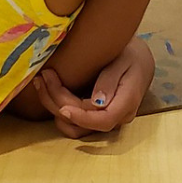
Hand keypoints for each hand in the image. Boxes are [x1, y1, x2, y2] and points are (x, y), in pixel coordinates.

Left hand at [33, 38, 154, 138]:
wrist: (139, 60)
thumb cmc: (133, 55)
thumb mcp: (125, 58)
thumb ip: (111, 79)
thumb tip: (97, 102)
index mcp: (127, 102)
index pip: (103, 120)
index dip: (81, 118)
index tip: (62, 107)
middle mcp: (117, 117)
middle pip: (84, 123)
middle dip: (58, 102)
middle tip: (44, 77)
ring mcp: (105, 119)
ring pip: (76, 127)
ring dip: (54, 108)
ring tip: (42, 83)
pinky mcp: (96, 117)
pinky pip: (76, 122)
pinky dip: (60, 109)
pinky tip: (50, 92)